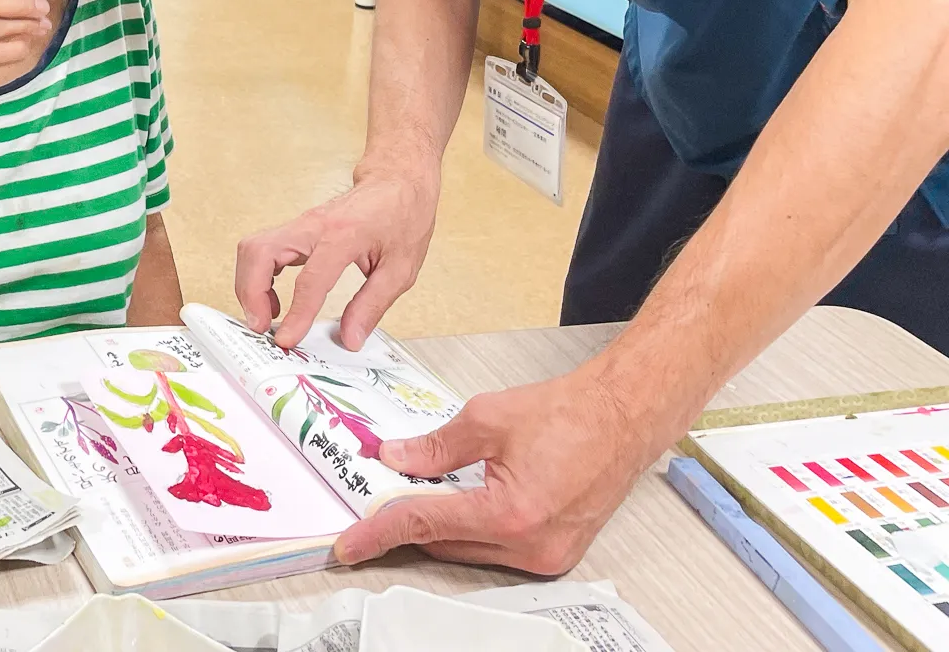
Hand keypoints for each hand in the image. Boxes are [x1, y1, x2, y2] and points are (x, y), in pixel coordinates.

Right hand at [234, 167, 438, 348]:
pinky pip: (261, 250)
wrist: (397, 182)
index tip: (287, 339)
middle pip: (259, 252)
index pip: (310, 278)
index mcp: (343, 234)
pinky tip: (274, 298)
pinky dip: (257, 276)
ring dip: (249, 285)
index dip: (296, 313)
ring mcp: (300, 224)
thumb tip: (350, 338)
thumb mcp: (400, 269)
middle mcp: (313, 225)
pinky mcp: (295, 228)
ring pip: (253, 249)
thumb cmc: (403, 217)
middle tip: (261, 327)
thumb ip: (372, 306)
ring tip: (266, 316)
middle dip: (250, 293)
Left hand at [334, 365, 659, 573]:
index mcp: (510, 514)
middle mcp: (531, 547)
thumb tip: (394, 459)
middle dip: (407, 522)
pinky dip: (470, 529)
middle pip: (445, 543)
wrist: (622, 418)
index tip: (349, 543)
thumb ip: (434, 447)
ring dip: (439, 526)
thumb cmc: (568, 414)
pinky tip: (455, 504)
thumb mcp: (487, 418)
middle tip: (373, 502)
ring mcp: (547, 556)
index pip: (426, 524)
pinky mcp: (556, 554)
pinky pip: (496, 549)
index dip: (380, 531)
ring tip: (413, 496)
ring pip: (468, 550)